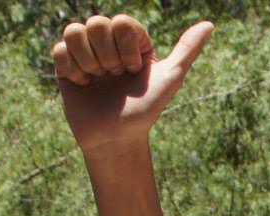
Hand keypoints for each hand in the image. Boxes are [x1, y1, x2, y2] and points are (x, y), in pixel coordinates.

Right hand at [53, 15, 214, 158]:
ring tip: (97, 80)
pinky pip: (60, 49)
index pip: (121, 22)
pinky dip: (73, 70)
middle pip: (97, 23)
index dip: (126, 50)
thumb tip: (209, 24)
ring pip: (75, 31)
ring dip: (89, 61)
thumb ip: (187, 50)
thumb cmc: (145, 110)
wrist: (116, 139)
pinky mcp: (65, 65)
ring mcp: (86, 51)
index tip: (133, 72)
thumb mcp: (170, 79)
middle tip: (115, 77)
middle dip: (108, 57)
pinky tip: (83, 85)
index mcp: (132, 39)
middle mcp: (109, 41)